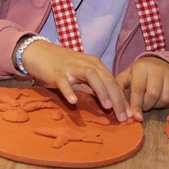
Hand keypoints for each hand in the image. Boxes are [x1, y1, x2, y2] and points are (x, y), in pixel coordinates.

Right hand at [20, 40, 135, 121]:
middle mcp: (85, 63)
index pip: (113, 81)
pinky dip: (69, 91)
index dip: (123, 98)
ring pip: (91, 76)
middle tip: (123, 117)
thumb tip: (111, 102)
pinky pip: (63, 82)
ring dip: (101, 91)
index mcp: (94, 63)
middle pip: (106, 78)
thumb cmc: (62, 63)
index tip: (130, 115)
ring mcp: (70, 67)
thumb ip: (96, 82)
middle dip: (118, 98)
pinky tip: (73, 102)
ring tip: (107, 106)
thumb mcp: (82, 70)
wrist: (38, 51)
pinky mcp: (56, 72)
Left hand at [116, 56, 168, 116]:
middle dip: (147, 105)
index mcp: (140, 67)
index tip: (135, 116)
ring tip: (151, 101)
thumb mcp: (126, 77)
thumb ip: (119, 89)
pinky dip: (167, 105)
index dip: (136, 105)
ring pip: (165, 99)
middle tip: (143, 106)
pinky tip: (160, 99)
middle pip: (153, 95)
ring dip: (157, 106)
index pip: (138, 89)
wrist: (158, 63)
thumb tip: (118, 108)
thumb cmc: (139, 73)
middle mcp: (157, 69)